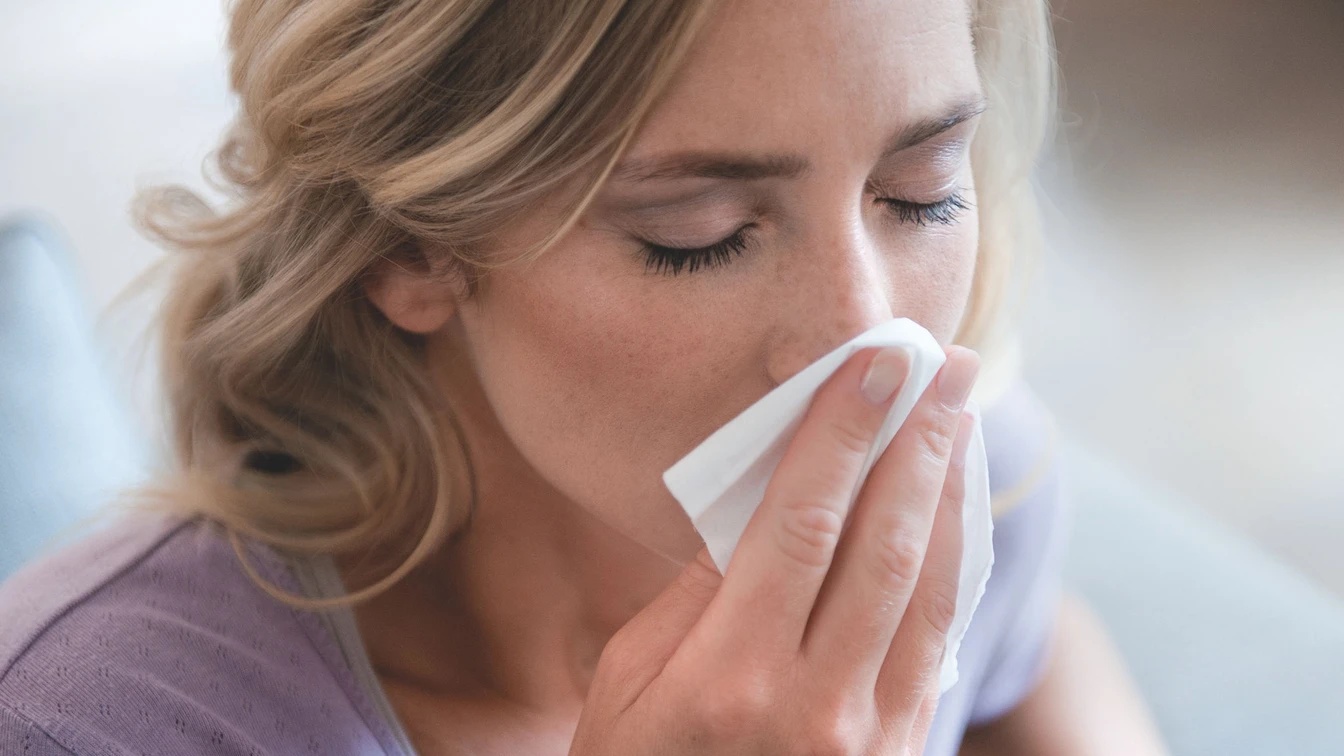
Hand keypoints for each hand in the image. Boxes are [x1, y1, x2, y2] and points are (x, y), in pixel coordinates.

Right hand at [570, 346, 980, 754]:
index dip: (842, 434)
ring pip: (928, 589)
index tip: (874, 364)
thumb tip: (755, 510)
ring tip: (962, 417)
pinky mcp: (900, 751)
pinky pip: (938, 642)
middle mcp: (813, 704)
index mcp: (728, 678)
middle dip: (918, 441)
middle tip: (945, 365)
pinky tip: (954, 513)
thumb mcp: (626, 687)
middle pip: (883, 544)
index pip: (802, 524)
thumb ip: (693, 599)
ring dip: (950, 492)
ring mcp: (869, 736)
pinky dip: (952, 566)